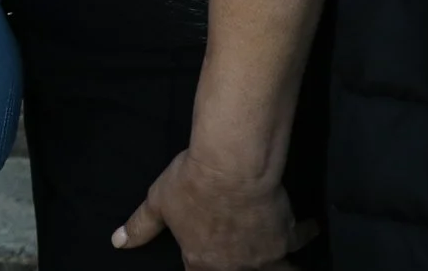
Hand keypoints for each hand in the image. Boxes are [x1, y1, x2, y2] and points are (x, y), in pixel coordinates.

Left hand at [114, 145, 315, 270]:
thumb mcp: (158, 203)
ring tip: (287, 267)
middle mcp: (236, 266)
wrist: (232, 166)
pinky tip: (311, 228)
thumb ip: (139, 227)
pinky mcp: (286, 235)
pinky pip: (301, 239)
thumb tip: (116, 243)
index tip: (209, 266)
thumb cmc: (191, 182)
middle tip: (250, 265)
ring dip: (282, 269)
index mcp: (203, 262)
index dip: (203, 270)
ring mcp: (264, 254)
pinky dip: (307, 233)